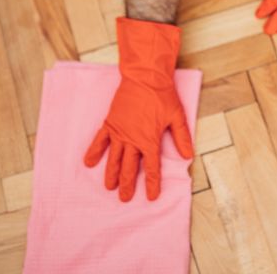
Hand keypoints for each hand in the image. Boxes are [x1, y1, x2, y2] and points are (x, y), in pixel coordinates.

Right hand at [83, 18, 193, 201]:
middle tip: (125, 199)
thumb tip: (188, 156)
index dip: (153, 184)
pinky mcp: (110, 123)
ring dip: (111, 174)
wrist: (145, 76)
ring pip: (114, 159)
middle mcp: (133, 140)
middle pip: (130, 168)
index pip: (152, 168)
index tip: (152, 197)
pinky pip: (100, 141)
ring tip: (109, 188)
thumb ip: (182, 137)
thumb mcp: (177, 116)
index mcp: (150, 140)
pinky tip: (88, 163)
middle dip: (128, 185)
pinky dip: (94, 152)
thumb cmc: (163, 95)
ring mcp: (119, 132)